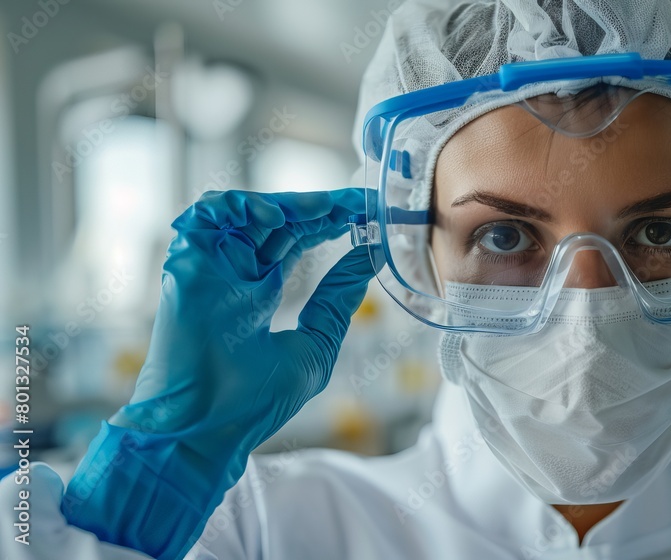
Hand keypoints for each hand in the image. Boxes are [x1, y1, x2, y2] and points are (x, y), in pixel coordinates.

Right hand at [61, 189, 375, 559]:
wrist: (208, 429)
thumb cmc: (256, 402)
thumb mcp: (315, 343)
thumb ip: (337, 299)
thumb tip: (368, 259)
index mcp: (259, 292)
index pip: (295, 239)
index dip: (328, 221)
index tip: (364, 212)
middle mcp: (233, 274)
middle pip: (276, 221)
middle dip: (318, 206)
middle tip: (356, 201)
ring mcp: (210, 267)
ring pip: (245, 211)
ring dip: (286, 202)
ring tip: (324, 209)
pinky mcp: (186, 265)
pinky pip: (205, 216)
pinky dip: (240, 206)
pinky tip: (276, 218)